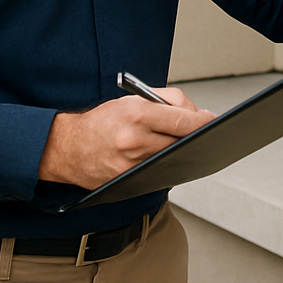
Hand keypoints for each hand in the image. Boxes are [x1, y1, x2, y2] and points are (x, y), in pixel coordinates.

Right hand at [38, 87, 215, 188]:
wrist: (68, 148)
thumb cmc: (100, 122)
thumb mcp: (130, 100)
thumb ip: (165, 101)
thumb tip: (197, 113)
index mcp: (136, 116)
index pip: (181, 120)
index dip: (203, 121)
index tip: (214, 120)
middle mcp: (135, 142)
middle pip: (181, 140)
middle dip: (194, 134)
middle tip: (201, 128)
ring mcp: (133, 165)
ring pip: (173, 157)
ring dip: (180, 148)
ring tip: (178, 138)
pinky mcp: (132, 182)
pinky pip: (160, 170)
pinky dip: (167, 162)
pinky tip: (167, 154)